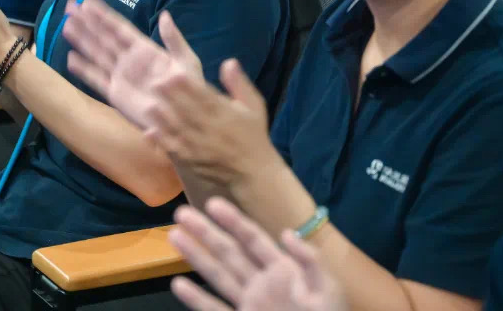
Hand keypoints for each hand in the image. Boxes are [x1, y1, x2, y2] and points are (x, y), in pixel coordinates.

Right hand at [62, 0, 202, 128]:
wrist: (187, 118)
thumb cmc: (190, 88)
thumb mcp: (186, 61)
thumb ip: (173, 39)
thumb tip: (165, 15)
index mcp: (144, 49)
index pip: (119, 28)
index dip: (103, 14)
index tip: (87, 1)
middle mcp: (128, 60)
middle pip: (103, 37)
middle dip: (86, 22)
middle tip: (70, 7)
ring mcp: (120, 77)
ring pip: (96, 54)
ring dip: (82, 40)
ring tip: (66, 26)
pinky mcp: (116, 95)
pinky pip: (96, 79)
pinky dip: (83, 70)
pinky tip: (71, 59)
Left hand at [145, 60, 278, 187]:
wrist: (253, 171)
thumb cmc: (252, 134)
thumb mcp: (253, 105)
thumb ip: (238, 83)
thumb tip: (228, 61)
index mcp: (225, 114)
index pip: (205, 98)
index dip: (189, 87)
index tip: (174, 73)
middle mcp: (211, 130)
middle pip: (189, 112)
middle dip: (171, 98)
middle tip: (154, 83)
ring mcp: (200, 147)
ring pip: (179, 131)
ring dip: (163, 118)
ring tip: (148, 105)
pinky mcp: (192, 161)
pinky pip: (176, 151)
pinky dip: (162, 142)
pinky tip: (149, 132)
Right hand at [169, 197, 346, 310]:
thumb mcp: (328, 289)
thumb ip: (309, 262)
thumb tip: (286, 233)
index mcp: (281, 269)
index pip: (253, 239)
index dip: (233, 221)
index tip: (212, 203)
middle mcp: (260, 282)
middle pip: (228, 252)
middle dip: (205, 232)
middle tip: (181, 212)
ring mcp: (249, 303)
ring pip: (217, 276)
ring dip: (196, 257)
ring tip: (174, 236)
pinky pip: (215, 310)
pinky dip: (196, 299)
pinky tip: (178, 285)